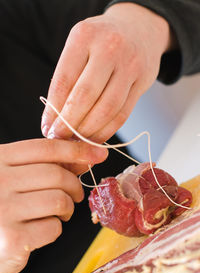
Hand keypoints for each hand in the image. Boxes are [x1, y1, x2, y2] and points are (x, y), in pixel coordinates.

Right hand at [0, 138, 106, 272]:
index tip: (97, 154)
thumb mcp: (18, 178)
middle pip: (56, 174)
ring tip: (59, 212)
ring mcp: (3, 210)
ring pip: (59, 200)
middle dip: (74, 185)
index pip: (46, 147)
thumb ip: (48, 165)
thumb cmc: (3, 206)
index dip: (76, 149)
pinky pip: (53, 227)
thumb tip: (85, 156)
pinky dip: (56, 228)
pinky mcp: (12, 239)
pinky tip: (42, 228)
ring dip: (67, 208)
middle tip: (75, 195)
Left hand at [41, 3, 172, 142]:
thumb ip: (67, 79)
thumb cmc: (101, 43)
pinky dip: (107, 130)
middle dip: (69, 124)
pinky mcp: (143, 81)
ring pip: (107, 109)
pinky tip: (95, 137)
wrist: (138, 29)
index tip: (47, 128)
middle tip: (59, 137)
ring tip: (76, 140)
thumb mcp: (79, 48)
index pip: (63, 81)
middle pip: (85, 96)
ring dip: (88, 131)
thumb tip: (52, 120)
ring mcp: (129, 64)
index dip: (53, 110)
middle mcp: (109, 48)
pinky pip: (123, 114)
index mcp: (84, 36)